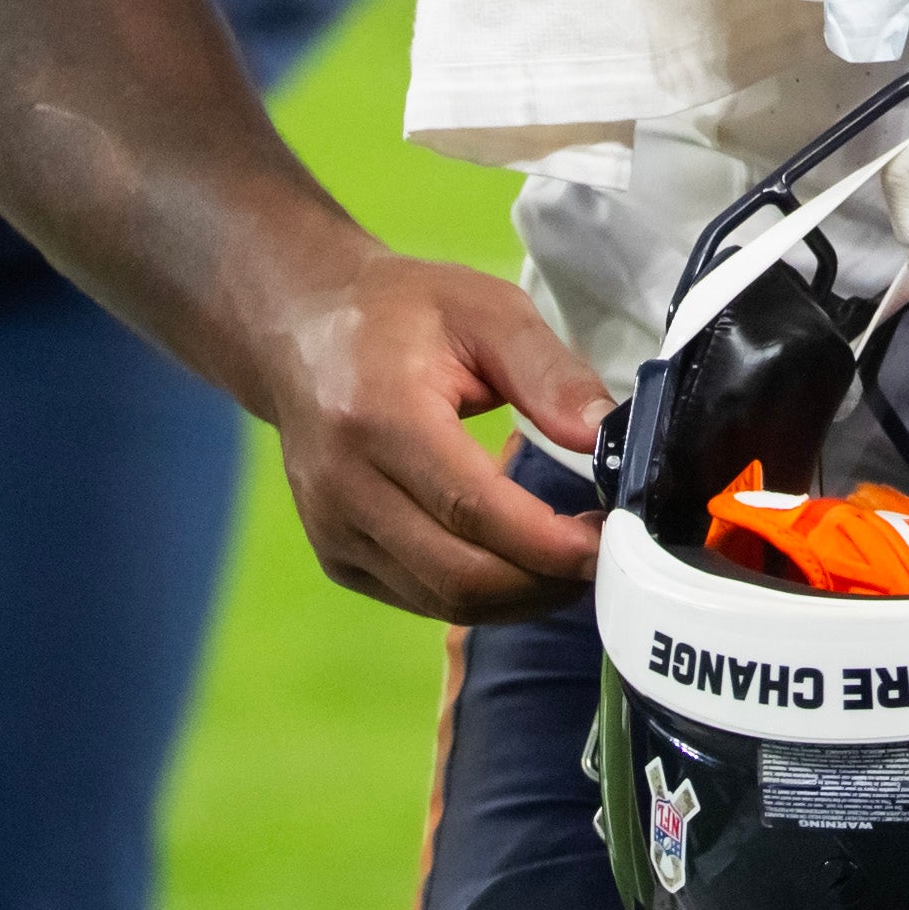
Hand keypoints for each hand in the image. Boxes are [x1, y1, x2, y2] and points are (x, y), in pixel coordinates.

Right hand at [250, 248, 610, 621]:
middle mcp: (344, 486)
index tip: (608, 540)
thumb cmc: (400, 312)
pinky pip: (420, 597)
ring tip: (572, 564)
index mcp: (381, 417)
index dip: (547, 541)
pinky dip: (482, 595)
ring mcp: (332, 529)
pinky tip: (522, 565)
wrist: (300, 330)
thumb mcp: (487, 309)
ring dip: (521, 597)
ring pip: (442, 599)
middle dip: (545, 580)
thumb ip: (550, 373)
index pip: (472, 508)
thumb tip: (603, 437)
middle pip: (459, 573)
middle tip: (603, 559)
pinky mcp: (335, 555)